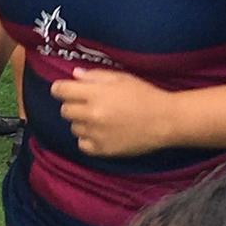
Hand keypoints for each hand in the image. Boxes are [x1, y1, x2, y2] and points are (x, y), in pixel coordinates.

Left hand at [51, 67, 174, 156]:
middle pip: (64, 110)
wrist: (165, 121)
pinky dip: (87, 138)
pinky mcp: (103, 150)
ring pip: (73, 127)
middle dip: (72, 104)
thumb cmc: (144, 95)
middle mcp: (92, 115)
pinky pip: (82, 144)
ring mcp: (96, 134)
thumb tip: (74, 75)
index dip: (61, 88)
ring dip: (81, 122)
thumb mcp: (120, 78)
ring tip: (99, 118)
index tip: (65, 89)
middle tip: (87, 103)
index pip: (60, 90)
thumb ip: (94, 76)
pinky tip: (100, 132)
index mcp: (95, 94)